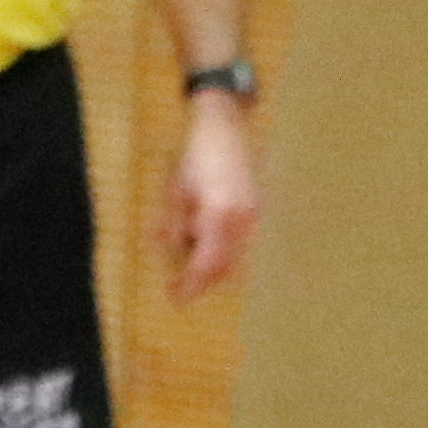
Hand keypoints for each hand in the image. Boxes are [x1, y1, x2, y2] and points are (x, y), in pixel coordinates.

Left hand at [163, 87, 258, 295]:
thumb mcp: (176, 192)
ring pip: (235, 257)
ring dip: (213, 269)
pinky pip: (240, 244)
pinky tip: (206, 251)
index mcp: (219, 214)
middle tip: (180, 290)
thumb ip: (174, 225)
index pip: (206, 263)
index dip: (191, 284)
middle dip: (202, 282)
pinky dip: (224, 253)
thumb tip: (172, 251)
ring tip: (190, 274)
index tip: (175, 297)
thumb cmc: (196, 157)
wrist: (225, 130)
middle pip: (224, 266)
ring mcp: (252, 216)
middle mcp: (241, 219)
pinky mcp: (255, 211)